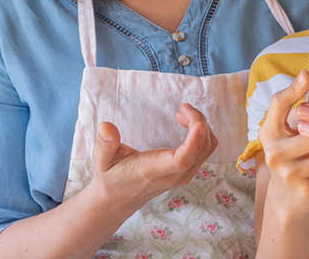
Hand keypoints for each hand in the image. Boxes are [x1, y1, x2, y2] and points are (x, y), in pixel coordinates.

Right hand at [89, 103, 217, 209]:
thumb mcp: (101, 160)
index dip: (194, 141)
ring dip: (201, 126)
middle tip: (181, 108)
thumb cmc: (109, 177)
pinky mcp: (187, 171)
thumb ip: (105, 143)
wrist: (117, 199)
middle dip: (198, 121)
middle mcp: (173, 175)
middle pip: (201, 148)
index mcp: (152, 170)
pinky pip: (204, 150)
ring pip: (207, 148)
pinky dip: (201, 133)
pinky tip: (184, 123)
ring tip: (181, 113)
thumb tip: (106, 126)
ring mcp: (183, 175)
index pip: (181, 160)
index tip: (198, 122)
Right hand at [259, 71, 308, 215]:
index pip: (278, 104)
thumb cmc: (293, 156)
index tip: (308, 74)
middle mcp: (274, 152)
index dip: (293, 89)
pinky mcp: (306, 189)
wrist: (287, 199)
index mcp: (268, 132)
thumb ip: (298, 113)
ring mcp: (289, 173)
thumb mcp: (286, 134)